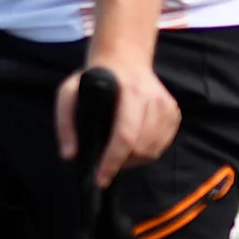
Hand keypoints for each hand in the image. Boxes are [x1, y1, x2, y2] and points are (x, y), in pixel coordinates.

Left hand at [57, 57, 180, 188]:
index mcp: (131, 92)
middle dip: (122, 163)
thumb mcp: (68, 92)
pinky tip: (132, 145)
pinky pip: (162, 145)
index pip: (125, 136)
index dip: (112, 161)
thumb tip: (69, 155)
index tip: (100, 179)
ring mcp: (167, 106)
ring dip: (134, 161)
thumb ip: (65, 123)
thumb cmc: (94, 78)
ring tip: (117, 154)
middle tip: (105, 164)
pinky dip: (146, 152)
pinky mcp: (174, 113)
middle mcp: (153, 98)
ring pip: (153, 151)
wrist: (124, 58)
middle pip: (141, 148)